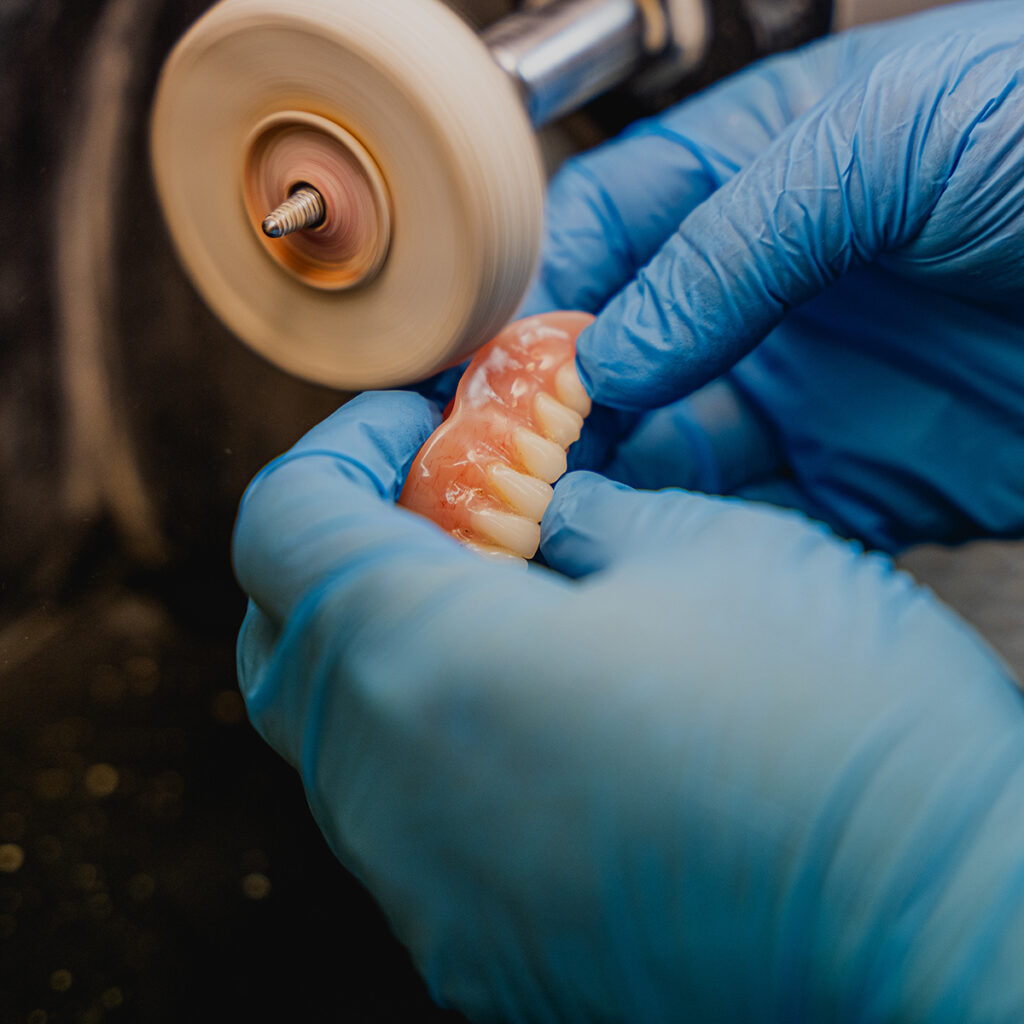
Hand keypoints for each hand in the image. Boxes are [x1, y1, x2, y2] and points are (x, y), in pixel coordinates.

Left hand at [233, 391, 1023, 1021]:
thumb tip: (529, 515)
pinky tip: (537, 708)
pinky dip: (433, 743)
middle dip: (350, 546)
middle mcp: (392, 798)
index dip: (343, 446)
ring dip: (389, 646)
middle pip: (288, 635)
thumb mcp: (703, 550)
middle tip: (451, 503)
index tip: (422, 424)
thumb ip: (576, 515)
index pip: (283, 522)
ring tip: (503, 598)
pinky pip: (404, 823)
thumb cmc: (837, 727)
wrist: (937, 932)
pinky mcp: (481, 949)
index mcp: (427, 666)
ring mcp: (428, 892)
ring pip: (337, 738)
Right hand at [525, 0, 1023, 551]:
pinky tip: (657, 556)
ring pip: (669, 451)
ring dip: (612, 489)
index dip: (542, 301)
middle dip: (556, 416)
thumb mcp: (886, 143)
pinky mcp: (862, 478)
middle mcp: (764, 293)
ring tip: (554, 527)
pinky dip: (699, 542)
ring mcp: (808, 390)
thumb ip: (732, 242)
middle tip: (507, 472)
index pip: (604, 236)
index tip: (498, 371)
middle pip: (618, 360)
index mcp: (753, 181)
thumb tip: (615, 349)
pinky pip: (754, 518)